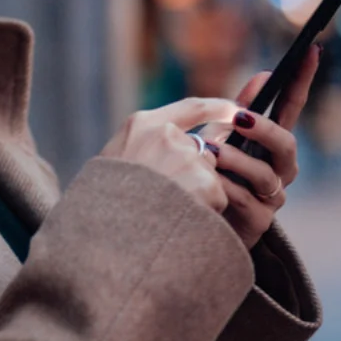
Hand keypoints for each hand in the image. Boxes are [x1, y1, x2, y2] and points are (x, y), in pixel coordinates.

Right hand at [100, 98, 241, 214]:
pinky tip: (179, 217)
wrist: (107, 233)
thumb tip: (173, 142)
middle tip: (170, 196)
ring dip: (197, 192)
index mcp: (142, 125)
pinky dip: (205, 210)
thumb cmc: (105, 200)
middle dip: (194, 172)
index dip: (218, 108)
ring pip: (208, 174)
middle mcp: (166, 135)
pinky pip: (217, 196)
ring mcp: (187, 158)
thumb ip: (143, 144)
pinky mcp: (205, 183)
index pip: (191, 107)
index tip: (235, 110)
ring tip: (169, 209)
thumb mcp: (113, 160)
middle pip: (200, 150)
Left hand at [211, 45, 319, 248]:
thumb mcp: (223, 136)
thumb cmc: (212, 171)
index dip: (302, 80)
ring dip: (236, 159)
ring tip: (210, 152)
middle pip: (286, 144)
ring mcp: (272, 195)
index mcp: (271, 142)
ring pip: (266, 174)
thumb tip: (263, 75)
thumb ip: (240, 109)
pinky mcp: (259, 220)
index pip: (291, 107)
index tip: (311, 51)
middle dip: (265, 129)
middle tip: (241, 118)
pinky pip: (245, 199)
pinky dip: (223, 187)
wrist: (195, 218)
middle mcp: (279, 168)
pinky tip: (207, 182)